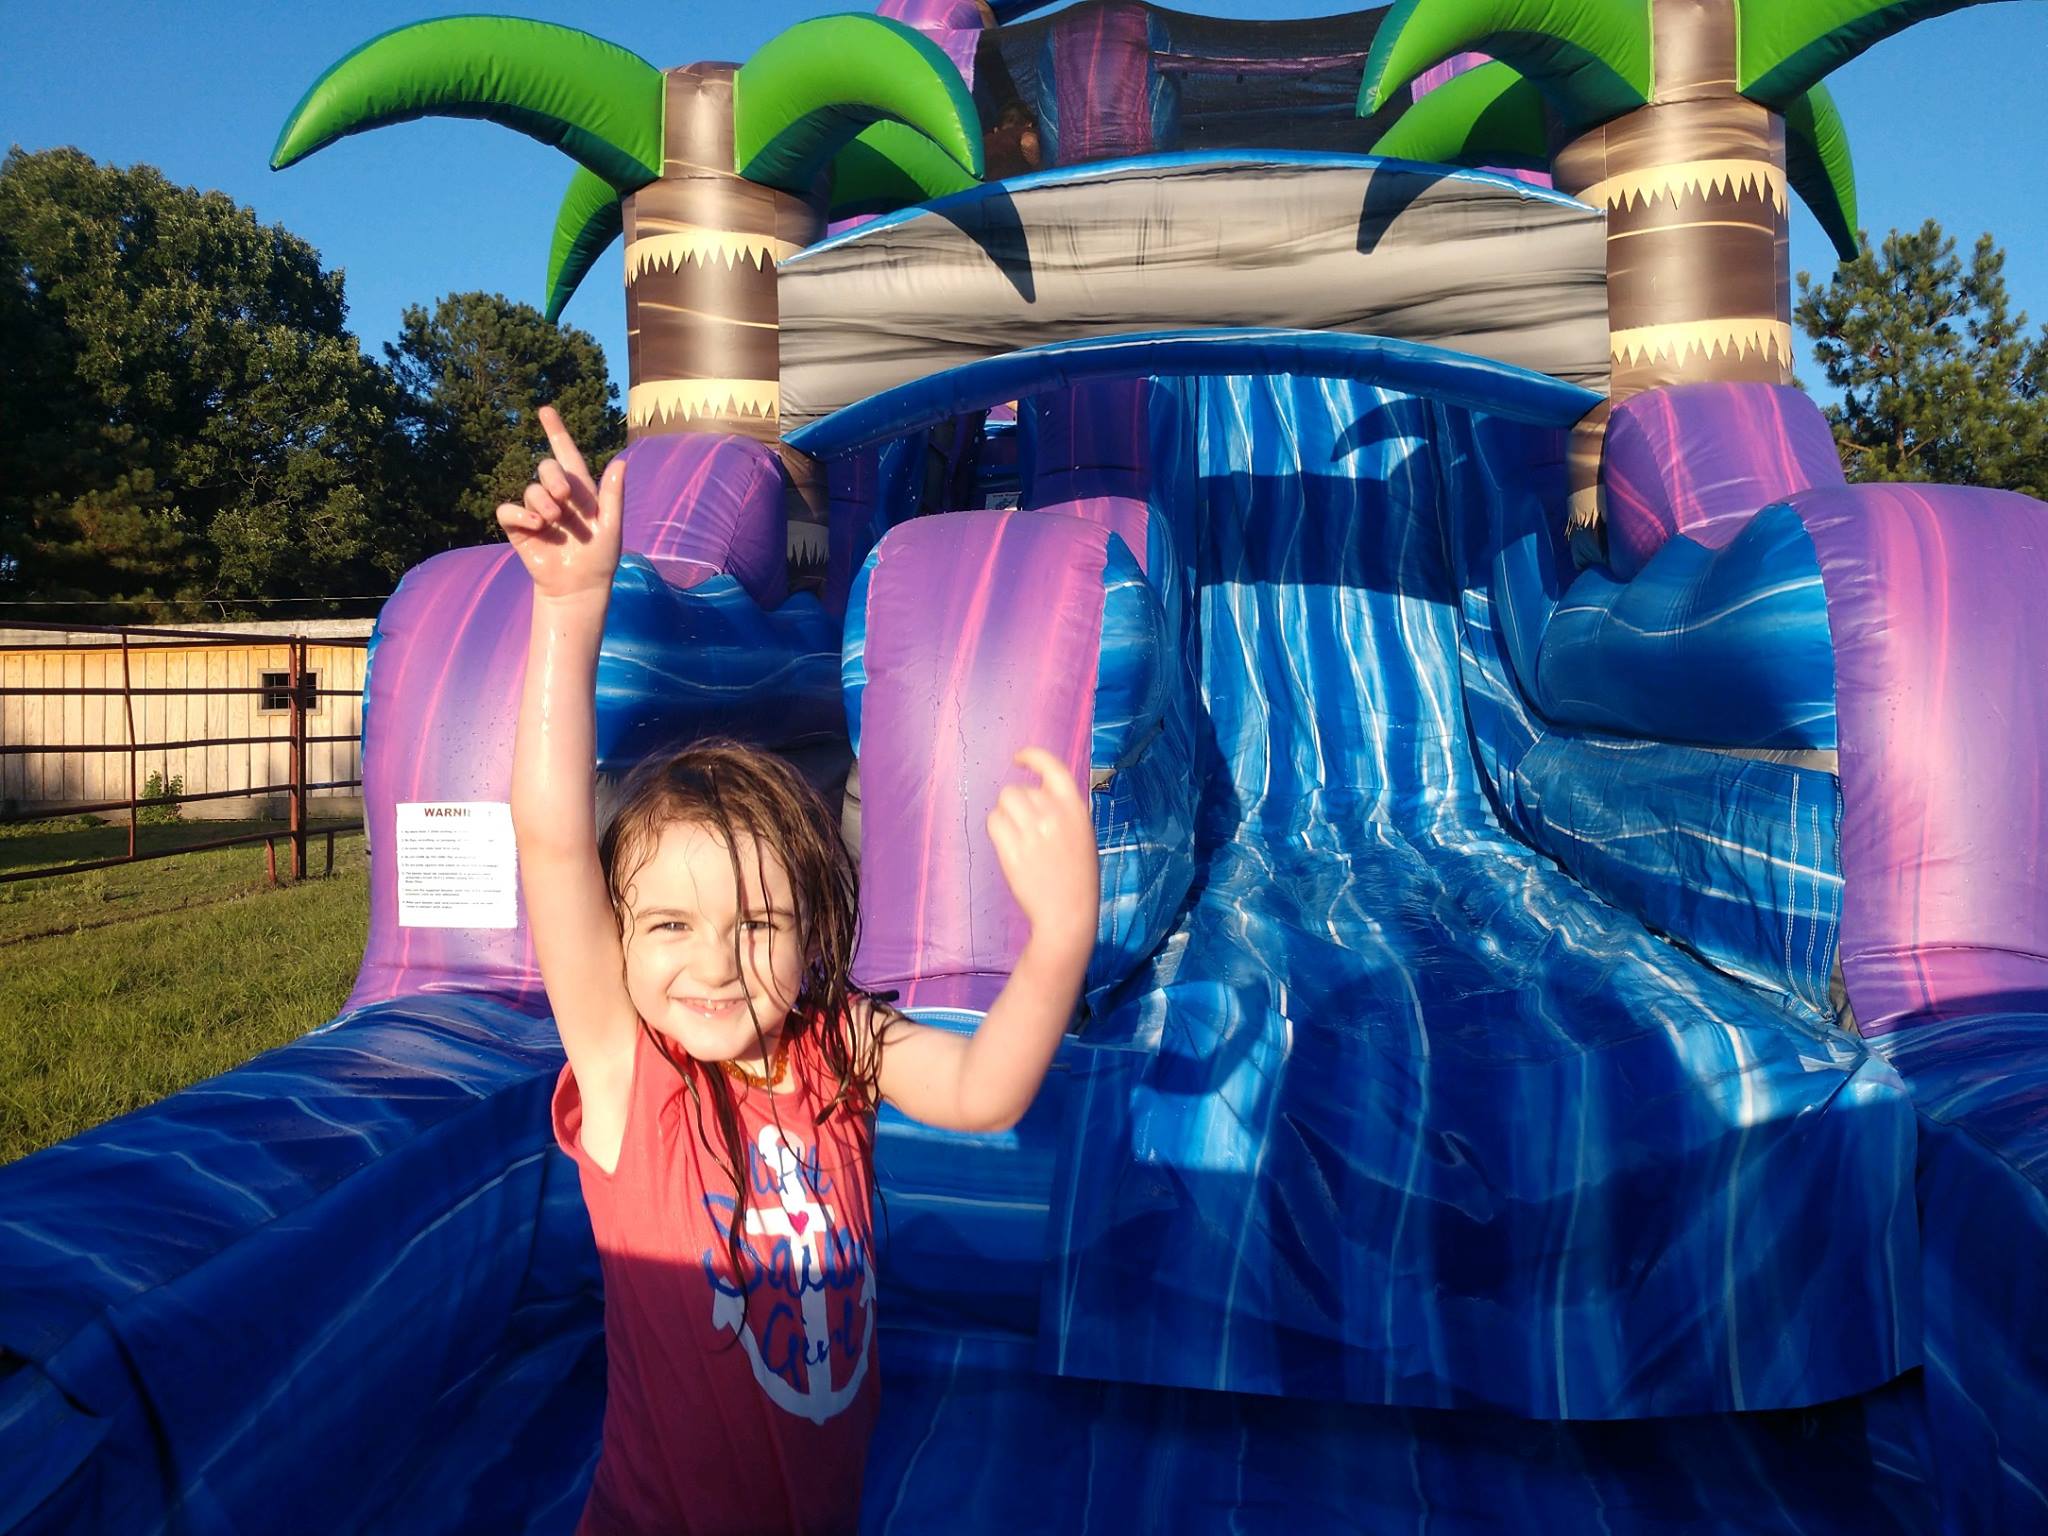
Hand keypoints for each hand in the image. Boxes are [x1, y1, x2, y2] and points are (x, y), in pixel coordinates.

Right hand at [495, 405, 622, 602]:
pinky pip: (509, 510)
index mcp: (581, 492)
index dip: (557, 432)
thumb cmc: (599, 558)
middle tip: (564, 498)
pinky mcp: (519, 527)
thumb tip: (621, 461)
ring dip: (542, 501)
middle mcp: (557, 497)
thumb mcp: (612, 526)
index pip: (567, 455)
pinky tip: (536, 525)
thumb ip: (613, 495)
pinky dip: (520, 514)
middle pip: (546, 467)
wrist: (577, 587)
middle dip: (553, 477)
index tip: (546, 410)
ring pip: (530, 489)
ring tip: (553, 521)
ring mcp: (536, 511)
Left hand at [986, 747, 1098, 956]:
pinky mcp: (1013, 850)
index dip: (1032, 757)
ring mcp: (1032, 832)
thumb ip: (1062, 810)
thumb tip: (1035, 791)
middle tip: (1025, 826)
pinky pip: (993, 823)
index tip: (1019, 759)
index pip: (1052, 767)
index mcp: (1076, 808)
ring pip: (1003, 803)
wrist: (1069, 913)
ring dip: (1005, 815)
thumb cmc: (1077, 876)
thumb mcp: (1082, 834)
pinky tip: (1009, 846)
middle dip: (1017, 803)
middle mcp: (1054, 815)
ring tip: (1018, 836)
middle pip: (1018, 789)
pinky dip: (997, 830)